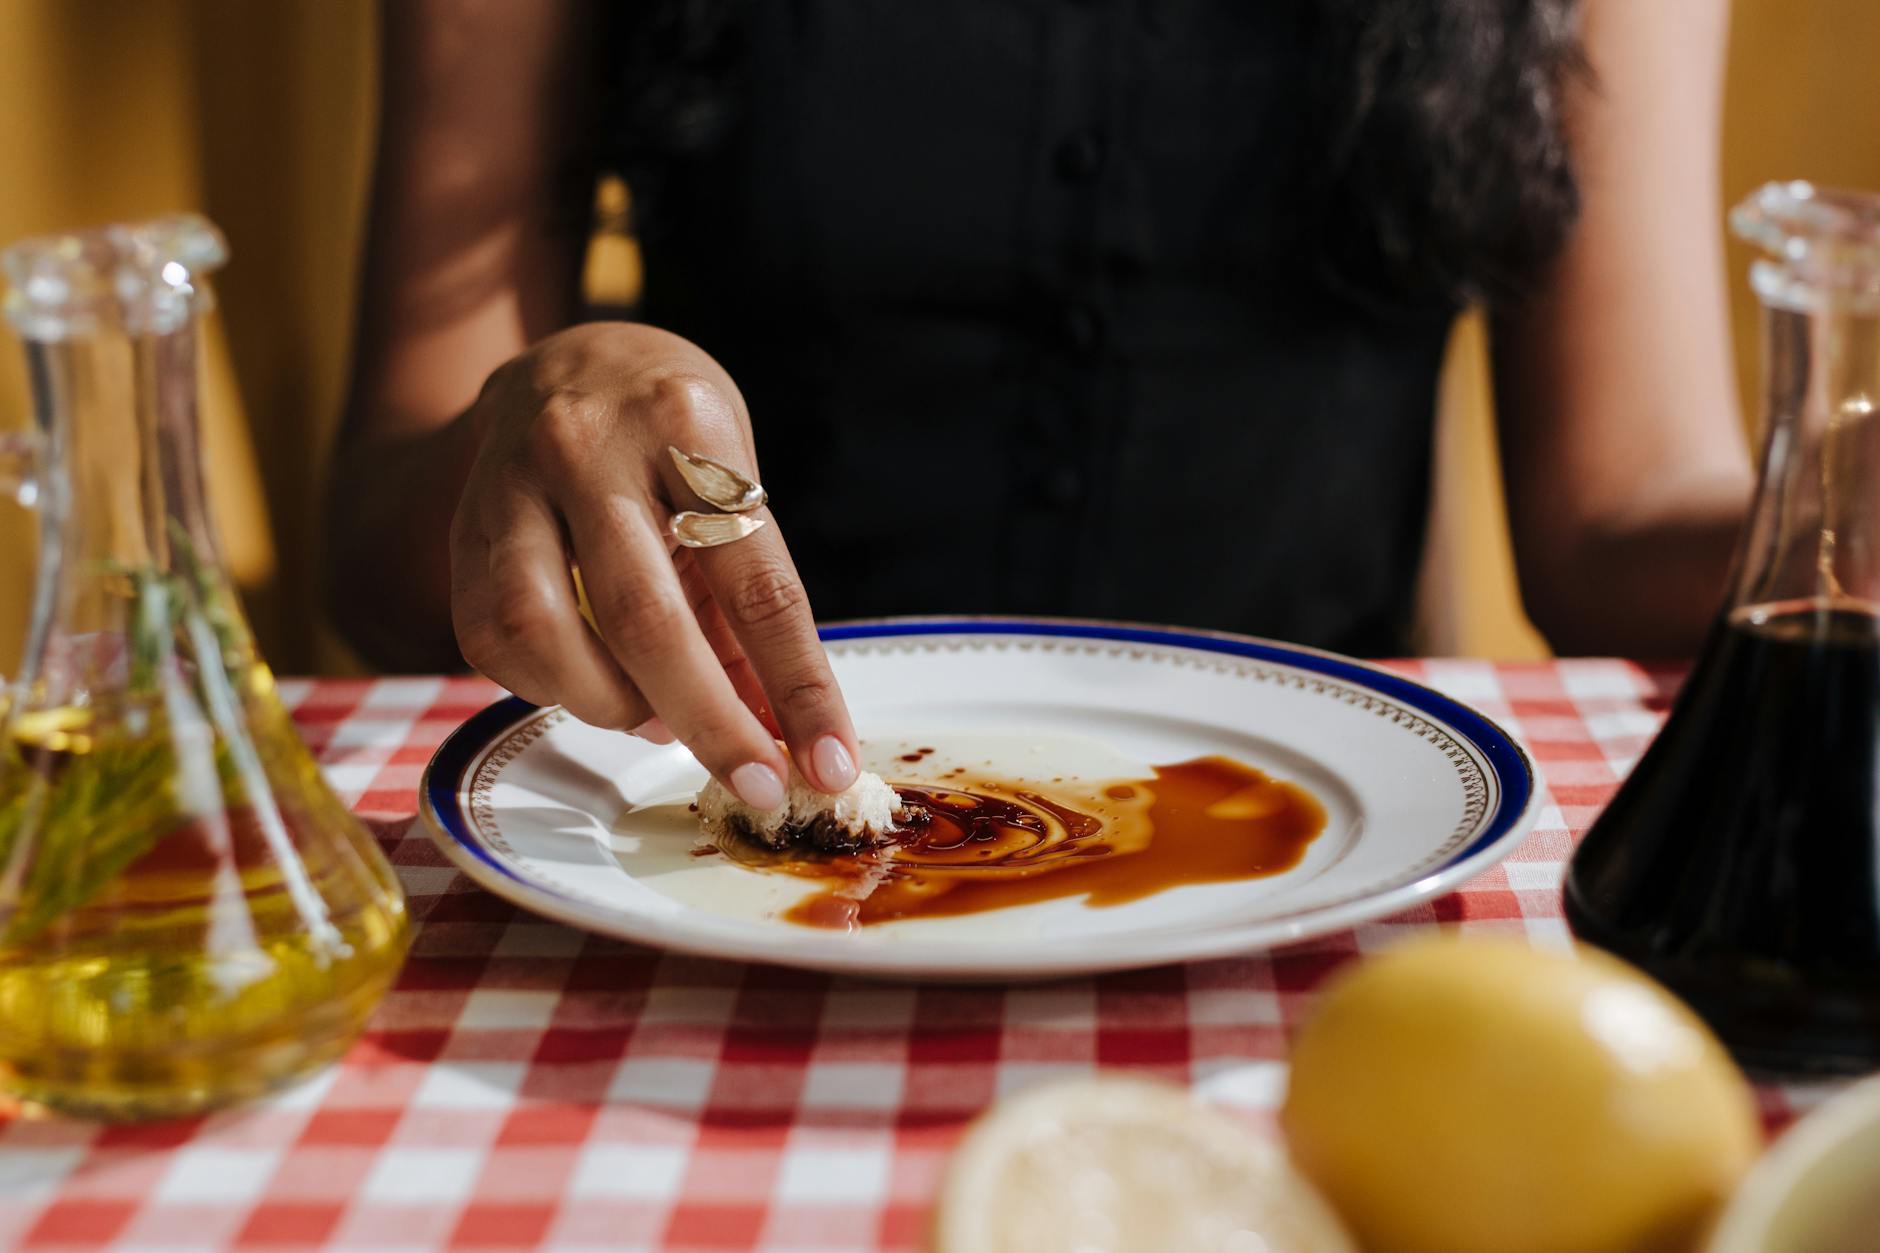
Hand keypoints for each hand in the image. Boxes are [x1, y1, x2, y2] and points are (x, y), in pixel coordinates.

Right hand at [448, 323, 858, 808]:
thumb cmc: (672, 437)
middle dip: (709, 724)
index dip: (798, 687)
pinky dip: (548, 687)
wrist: (568, 360)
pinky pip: (492, 638)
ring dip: (610, 706)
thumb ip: (749, 607)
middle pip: (647, 618)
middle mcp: (590, 446)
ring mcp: (512, 483)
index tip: (830, 765)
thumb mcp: (733, 484)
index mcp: (689, 427)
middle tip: (754, 784)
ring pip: (546, 632)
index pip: (756, 583)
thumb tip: (786, 734)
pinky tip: (587, 681)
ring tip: (653, 717)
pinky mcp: (461, 526)